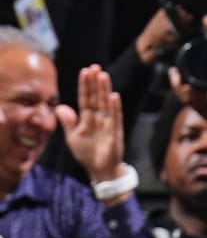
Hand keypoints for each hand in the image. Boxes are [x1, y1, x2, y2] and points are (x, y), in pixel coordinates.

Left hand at [57, 65, 125, 184]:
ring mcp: (108, 124)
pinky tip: (114, 96)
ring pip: (106, 103)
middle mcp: (99, 117)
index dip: (85, 86)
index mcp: (88, 118)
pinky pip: (115, 118)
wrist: (100, 170)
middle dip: (95, 82)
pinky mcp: (115, 133)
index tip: (85, 71)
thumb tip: (60, 107)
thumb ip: (68, 122)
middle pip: (96, 97)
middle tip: (95, 67)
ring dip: (105, 90)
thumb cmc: (87, 153)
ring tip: (103, 75)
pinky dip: (115, 108)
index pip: (86, 98)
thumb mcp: (73, 137)